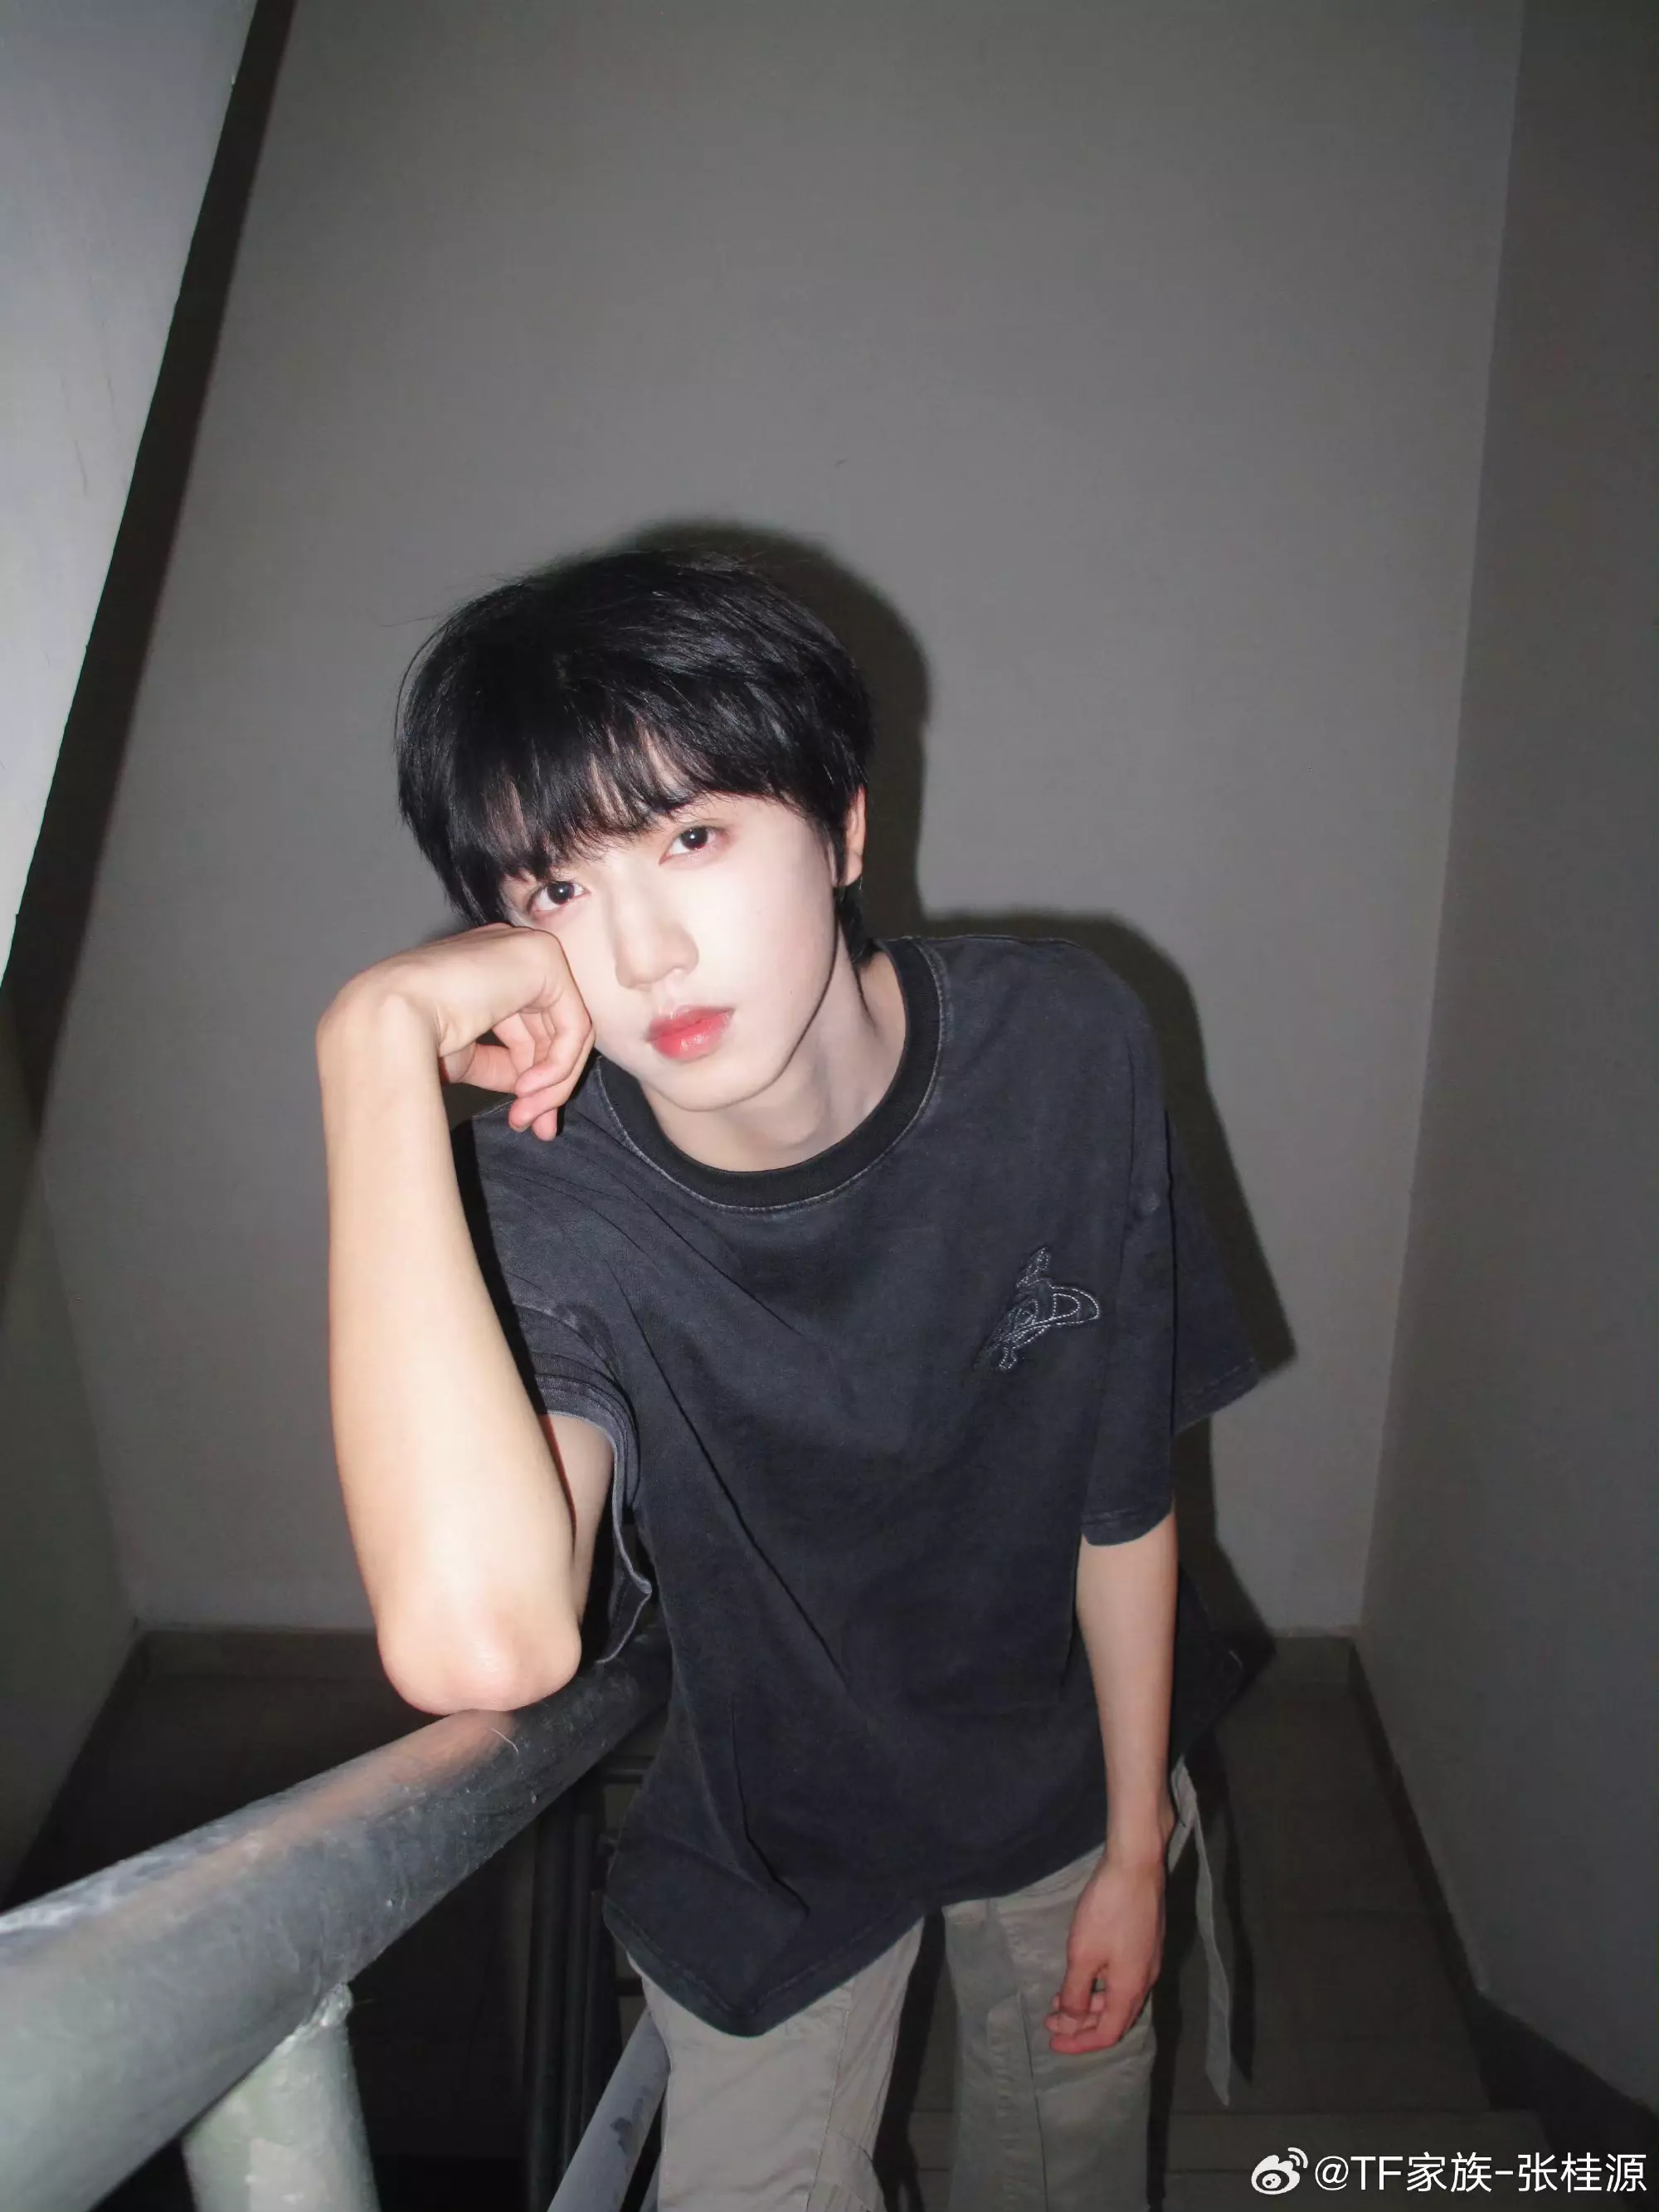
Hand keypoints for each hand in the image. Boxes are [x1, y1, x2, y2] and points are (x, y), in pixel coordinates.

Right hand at [323, 924, 593, 1139]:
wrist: (384, 1018)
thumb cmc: (408, 1036)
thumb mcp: (464, 1054)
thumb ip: (501, 1063)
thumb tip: (532, 1092)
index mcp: (488, 969)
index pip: (528, 1026)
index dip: (534, 1075)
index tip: (526, 1117)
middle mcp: (512, 953)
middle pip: (550, 1030)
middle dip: (548, 1086)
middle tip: (537, 1128)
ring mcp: (529, 951)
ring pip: (567, 1032)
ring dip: (551, 1084)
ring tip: (526, 1117)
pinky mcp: (544, 961)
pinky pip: (573, 1026)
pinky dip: (557, 1066)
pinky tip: (527, 1089)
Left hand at [1044, 1850, 1166, 2053]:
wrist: (1136, 1865)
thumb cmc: (1107, 1910)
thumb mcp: (1082, 1953)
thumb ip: (1075, 1992)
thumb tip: (1071, 2020)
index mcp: (1130, 1989)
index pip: (1107, 2033)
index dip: (1079, 2044)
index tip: (1053, 2043)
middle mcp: (1144, 1981)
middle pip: (1113, 2018)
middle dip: (1081, 2025)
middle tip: (1050, 2023)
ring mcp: (1147, 1962)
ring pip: (1117, 1998)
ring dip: (1088, 2003)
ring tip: (1058, 2000)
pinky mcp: (1145, 1944)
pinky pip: (1121, 1980)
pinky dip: (1099, 1985)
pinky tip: (1081, 1973)